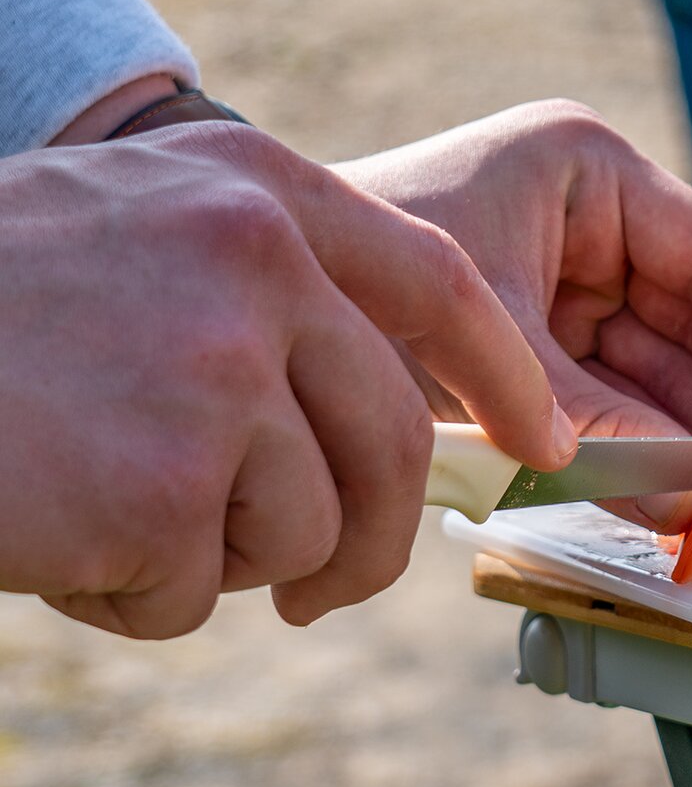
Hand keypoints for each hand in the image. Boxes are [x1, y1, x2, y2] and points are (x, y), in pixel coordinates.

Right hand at [0, 124, 570, 637]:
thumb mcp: (126, 227)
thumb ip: (255, 281)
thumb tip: (363, 403)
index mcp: (254, 188)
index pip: (439, 281)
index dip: (502, 371)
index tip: (547, 437)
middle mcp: (258, 258)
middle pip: (390, 435)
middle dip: (366, 537)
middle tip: (322, 590)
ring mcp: (218, 364)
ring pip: (303, 524)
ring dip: (211, 558)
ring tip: (97, 510)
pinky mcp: (165, 477)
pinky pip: (196, 589)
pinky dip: (129, 598)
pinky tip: (49, 540)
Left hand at [338, 102, 691, 527]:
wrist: (239, 314)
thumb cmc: (348, 295)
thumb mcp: (484, 358)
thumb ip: (601, 430)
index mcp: (587, 168)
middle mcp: (591, 213)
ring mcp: (568, 273)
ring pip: (662, 368)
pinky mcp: (539, 334)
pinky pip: (615, 396)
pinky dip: (641, 451)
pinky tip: (678, 504)